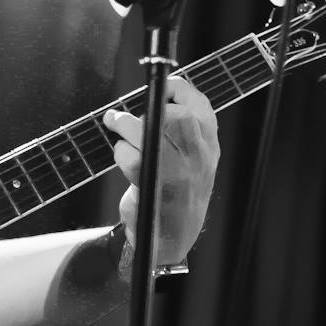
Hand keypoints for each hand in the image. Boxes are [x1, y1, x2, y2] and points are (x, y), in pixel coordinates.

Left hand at [103, 76, 219, 265]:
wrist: (170, 235)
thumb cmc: (175, 189)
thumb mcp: (191, 156)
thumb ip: (183, 126)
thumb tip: (157, 94)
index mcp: (208, 143)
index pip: (198, 103)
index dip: (173, 90)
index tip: (155, 91)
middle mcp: (198, 155)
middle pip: (172, 115)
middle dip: (144, 112)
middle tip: (122, 118)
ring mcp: (178, 170)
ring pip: (148, 130)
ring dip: (125, 128)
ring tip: (118, 131)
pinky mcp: (154, 183)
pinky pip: (130, 155)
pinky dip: (120, 153)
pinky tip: (124, 161)